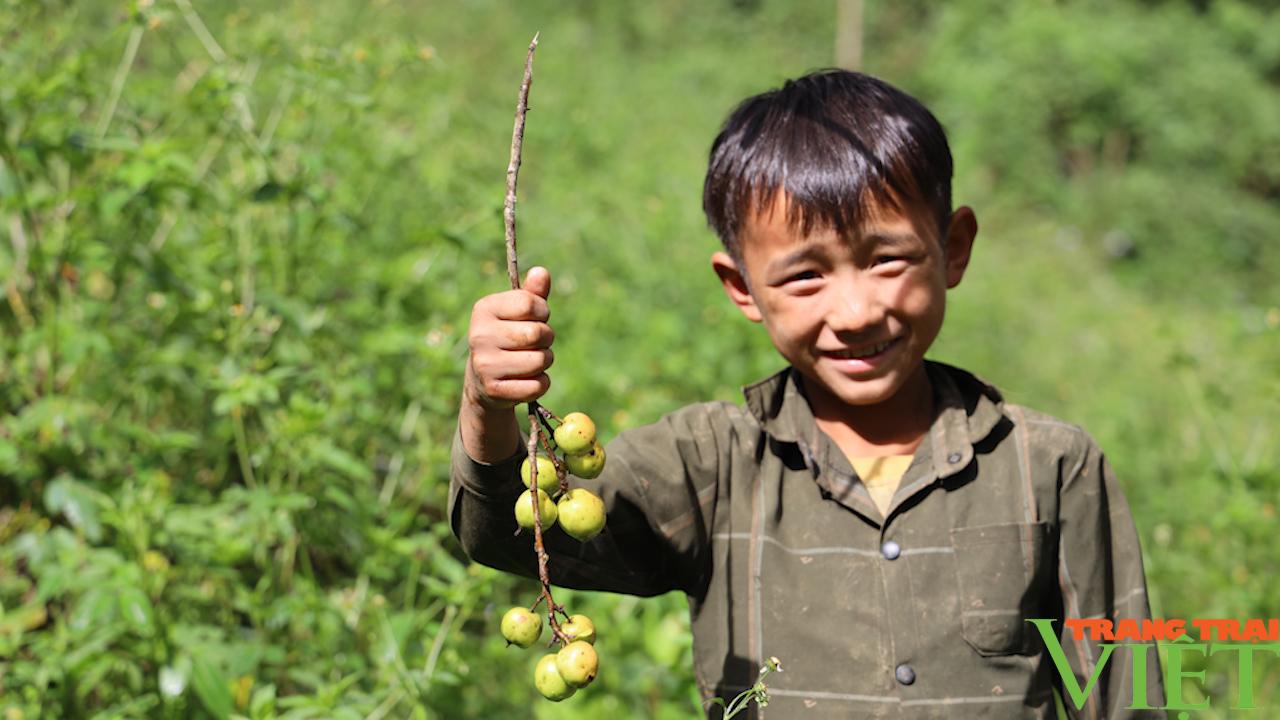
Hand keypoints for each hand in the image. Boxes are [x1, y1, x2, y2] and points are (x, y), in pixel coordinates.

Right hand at [465, 266, 554, 410]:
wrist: (484, 380)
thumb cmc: (508, 337)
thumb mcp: (517, 313)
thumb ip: (532, 293)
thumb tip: (542, 272)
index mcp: (484, 309)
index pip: (530, 303)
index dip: (542, 311)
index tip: (537, 317)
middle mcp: (479, 336)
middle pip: (537, 333)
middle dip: (546, 338)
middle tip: (537, 342)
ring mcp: (484, 365)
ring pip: (540, 360)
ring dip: (545, 361)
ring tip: (532, 360)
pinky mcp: (494, 390)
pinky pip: (537, 385)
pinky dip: (541, 382)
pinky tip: (527, 379)